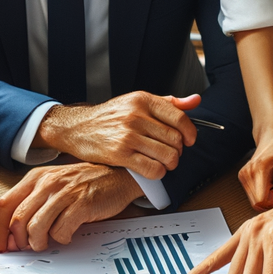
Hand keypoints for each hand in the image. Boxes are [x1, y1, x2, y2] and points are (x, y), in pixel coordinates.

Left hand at [0, 163, 140, 252]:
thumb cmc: (84, 183)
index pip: (6, 204)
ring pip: (36, 227)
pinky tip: (66, 235)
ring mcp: (64, 193)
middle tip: (26, 247)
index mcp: (36, 177)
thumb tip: (14, 233)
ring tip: (46, 243)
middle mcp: (47, 183)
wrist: (118, 175)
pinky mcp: (81, 205)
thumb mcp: (53, 184)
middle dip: (19, 240)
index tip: (0, 245)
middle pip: (18, 219)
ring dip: (38, 242)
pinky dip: (61, 239)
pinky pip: (61, 231)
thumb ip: (33, 203)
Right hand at [36, 92, 199, 178]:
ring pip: (167, 155)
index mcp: (143, 100)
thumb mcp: (137, 102)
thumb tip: (195, 101)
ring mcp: (128, 135)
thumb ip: (168, 102)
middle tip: (171, 153)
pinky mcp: (119, 154)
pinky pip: (152, 169)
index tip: (189, 140)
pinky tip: (153, 169)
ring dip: (170, 163)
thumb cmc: (110, 116)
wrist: (77, 127)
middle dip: (178, 151)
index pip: (179, 118)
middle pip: (175, 139)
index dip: (190, 133)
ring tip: (164, 163)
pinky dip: (158, 173)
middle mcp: (136, 116)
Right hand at [239, 122, 272, 210]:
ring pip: (254, 201)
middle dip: (270, 202)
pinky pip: (253, 195)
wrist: (271, 135)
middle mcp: (247, 173)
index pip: (261, 199)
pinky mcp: (243, 177)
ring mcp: (243, 175)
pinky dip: (262, 194)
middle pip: (256, 203)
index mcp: (259, 169)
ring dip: (267, 198)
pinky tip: (270, 184)